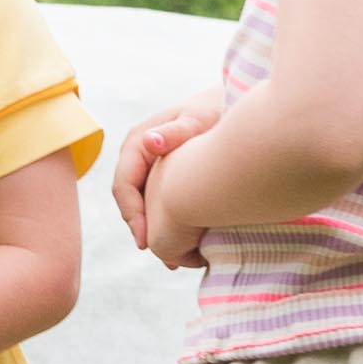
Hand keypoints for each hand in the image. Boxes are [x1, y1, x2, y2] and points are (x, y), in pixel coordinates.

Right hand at [107, 94, 219, 258]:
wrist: (238, 105)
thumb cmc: (219, 109)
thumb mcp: (199, 119)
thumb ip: (175, 132)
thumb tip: (149, 142)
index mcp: (138, 141)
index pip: (124, 184)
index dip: (133, 214)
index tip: (146, 241)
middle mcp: (140, 154)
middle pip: (131, 198)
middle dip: (142, 227)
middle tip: (159, 254)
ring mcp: (153, 165)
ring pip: (143, 202)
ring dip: (154, 229)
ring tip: (172, 257)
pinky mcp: (167, 174)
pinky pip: (158, 201)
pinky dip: (166, 222)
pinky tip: (183, 243)